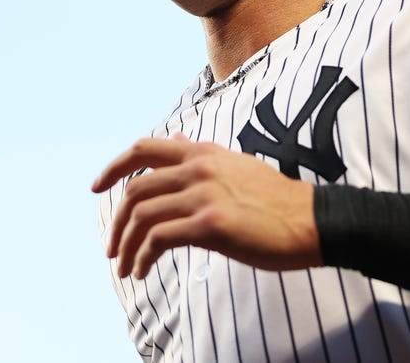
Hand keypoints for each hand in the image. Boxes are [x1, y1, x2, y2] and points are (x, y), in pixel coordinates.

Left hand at [90, 133, 321, 278]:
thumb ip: (201, 154)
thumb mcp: (236, 165)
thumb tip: (176, 139)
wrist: (313, 221)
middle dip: (116, 222)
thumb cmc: (277, 199)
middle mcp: (199, 169)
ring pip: (142, 217)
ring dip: (126, 245)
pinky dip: (143, 257)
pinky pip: (159, 239)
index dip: (113, 167)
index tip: (96, 187)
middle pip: (135, 190)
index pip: (143, 149)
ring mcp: (204, 195)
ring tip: (126, 266)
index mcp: (203, 153)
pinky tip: (144, 270)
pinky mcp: (211, 224)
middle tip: (112, 248)